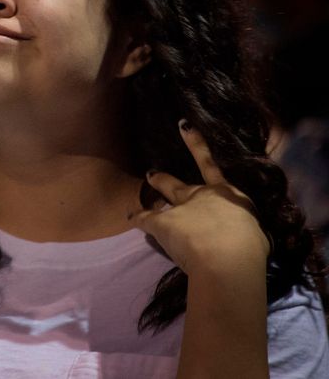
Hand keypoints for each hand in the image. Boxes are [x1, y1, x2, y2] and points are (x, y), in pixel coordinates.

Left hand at [129, 121, 269, 278]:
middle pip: (180, 184)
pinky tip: (130, 217)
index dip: (197, 146)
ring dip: (155, 194)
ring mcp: (180, 208)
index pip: (212, 168)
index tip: (184, 127)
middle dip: (164, 178)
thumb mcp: (254, 233)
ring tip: (145, 189)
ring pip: (163, 196)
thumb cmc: (249, 246)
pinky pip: (146, 219)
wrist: (228, 258)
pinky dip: (138, 219)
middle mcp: (202, 196)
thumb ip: (243, 229)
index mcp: (228, 195)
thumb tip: (245, 237)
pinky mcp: (163, 223)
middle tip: (151, 172)